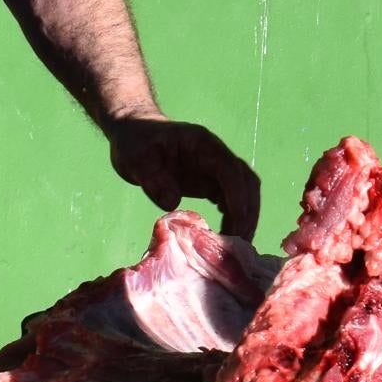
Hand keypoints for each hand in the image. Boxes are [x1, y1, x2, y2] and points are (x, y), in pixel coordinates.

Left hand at [107, 113, 262, 242]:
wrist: (134, 134)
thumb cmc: (135, 143)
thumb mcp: (135, 159)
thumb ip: (154, 179)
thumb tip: (172, 203)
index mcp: (202, 145)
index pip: (230, 169)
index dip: (237, 194)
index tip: (237, 221)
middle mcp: (215, 156)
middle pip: (245, 182)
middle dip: (248, 211)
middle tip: (240, 242)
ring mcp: (214, 170)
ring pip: (243, 192)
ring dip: (244, 217)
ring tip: (236, 247)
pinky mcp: (209, 184)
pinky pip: (229, 201)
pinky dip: (233, 219)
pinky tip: (226, 237)